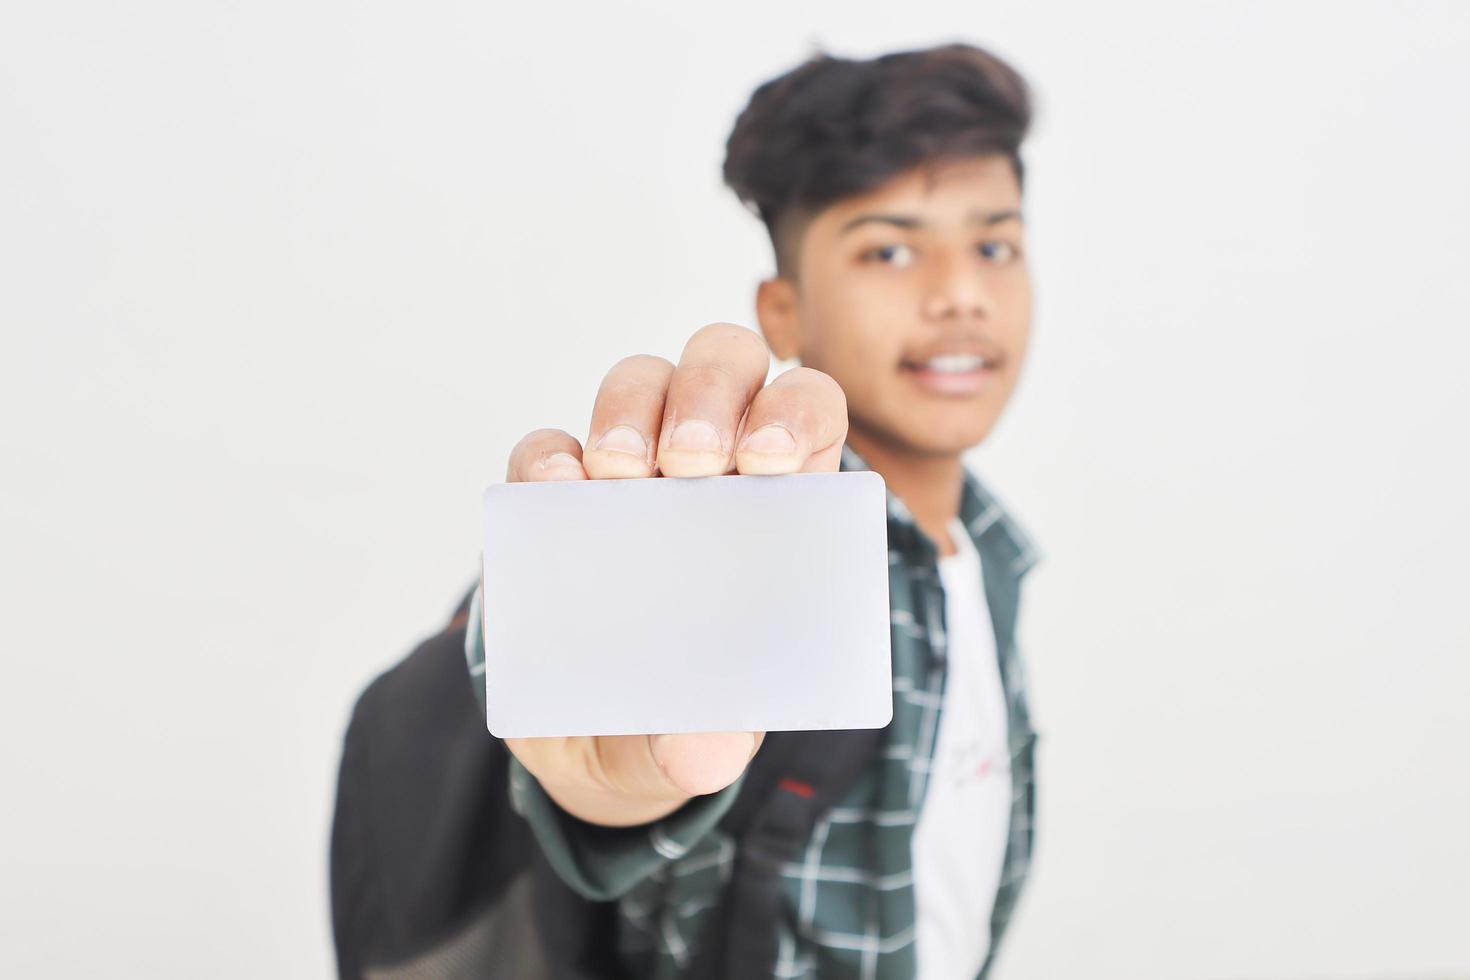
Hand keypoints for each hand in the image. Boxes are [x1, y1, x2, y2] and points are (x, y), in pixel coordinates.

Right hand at [497, 323, 847, 826]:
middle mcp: (711, 463)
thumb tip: (702, 749)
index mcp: (781, 501)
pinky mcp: (553, 496)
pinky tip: (555, 488)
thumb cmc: (683, 713)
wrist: (597, 739)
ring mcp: (630, 468)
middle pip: (724, 365)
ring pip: (641, 381)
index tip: (771, 462)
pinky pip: (547, 445)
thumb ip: (712, 740)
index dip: (796, 415)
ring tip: (619, 471)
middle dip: (710, 394)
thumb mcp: (704, 739)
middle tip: (691, 461)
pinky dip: (548, 456)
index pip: (807, 413)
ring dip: (632, 408)